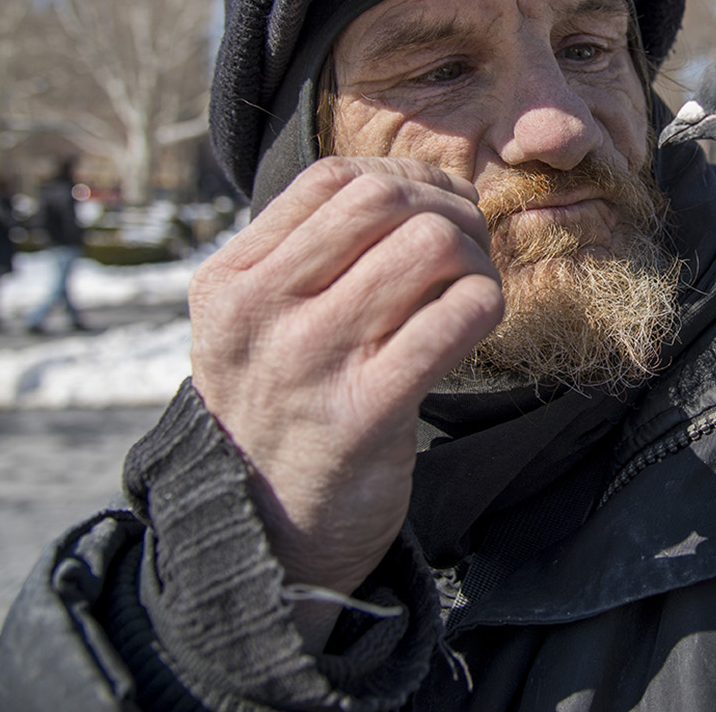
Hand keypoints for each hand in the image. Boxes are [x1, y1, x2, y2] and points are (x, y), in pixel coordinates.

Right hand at [188, 157, 503, 644]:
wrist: (265, 535)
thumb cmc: (279, 411)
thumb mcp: (253, 326)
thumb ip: (305, 259)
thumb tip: (410, 190)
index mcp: (230, 281)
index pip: (332, 180)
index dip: (403, 180)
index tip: (434, 209)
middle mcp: (260, 313)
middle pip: (384, 201)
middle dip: (447, 210)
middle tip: (467, 246)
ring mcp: (310, 361)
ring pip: (429, 246)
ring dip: (474, 258)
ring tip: (472, 288)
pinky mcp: (366, 413)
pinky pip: (455, 319)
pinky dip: (485, 303)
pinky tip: (478, 321)